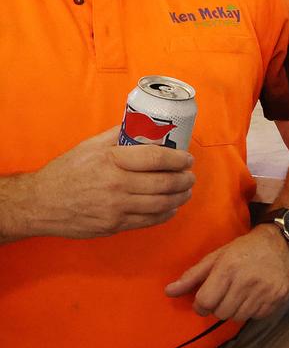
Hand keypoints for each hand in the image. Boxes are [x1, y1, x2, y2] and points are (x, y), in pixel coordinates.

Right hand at [27, 128, 193, 238]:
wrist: (39, 203)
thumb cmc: (65, 172)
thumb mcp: (89, 146)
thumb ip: (118, 134)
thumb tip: (144, 122)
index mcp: (111, 160)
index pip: (156, 157)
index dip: (178, 158)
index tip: (188, 158)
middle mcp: (116, 184)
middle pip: (164, 182)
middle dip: (185, 179)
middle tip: (190, 176)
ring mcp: (116, 208)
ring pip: (161, 203)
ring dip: (180, 197)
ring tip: (186, 190)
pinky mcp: (114, 225)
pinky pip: (149, 220)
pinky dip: (166, 213)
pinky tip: (171, 207)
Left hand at [165, 224, 288, 320]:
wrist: (280, 242)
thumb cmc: (244, 249)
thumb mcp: (216, 257)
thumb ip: (192, 276)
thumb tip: (168, 292)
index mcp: (228, 268)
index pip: (205, 302)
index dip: (201, 304)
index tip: (206, 298)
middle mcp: (247, 281)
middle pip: (221, 313)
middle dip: (218, 307)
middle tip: (224, 295)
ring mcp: (264, 290)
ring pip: (238, 317)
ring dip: (235, 310)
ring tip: (239, 295)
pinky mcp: (278, 298)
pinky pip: (256, 316)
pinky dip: (252, 310)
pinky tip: (254, 296)